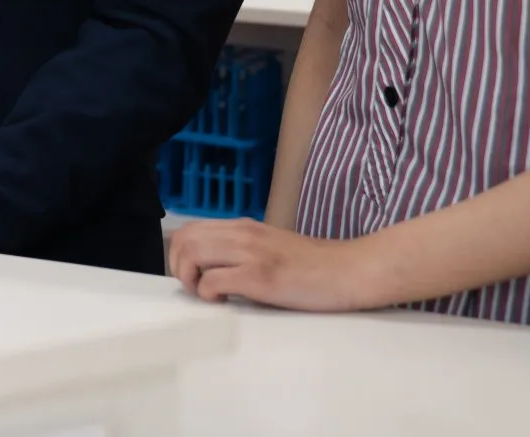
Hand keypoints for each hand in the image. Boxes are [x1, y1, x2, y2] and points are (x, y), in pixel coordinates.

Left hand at [167, 218, 383, 311]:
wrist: (350, 270)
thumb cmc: (314, 266)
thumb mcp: (270, 248)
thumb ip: (242, 252)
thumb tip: (212, 270)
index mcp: (243, 227)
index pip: (190, 229)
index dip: (180, 254)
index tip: (192, 275)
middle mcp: (242, 234)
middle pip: (184, 239)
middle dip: (178, 266)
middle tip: (195, 287)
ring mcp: (251, 253)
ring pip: (192, 254)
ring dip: (190, 278)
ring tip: (208, 294)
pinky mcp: (261, 276)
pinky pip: (213, 281)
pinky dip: (209, 294)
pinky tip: (226, 301)